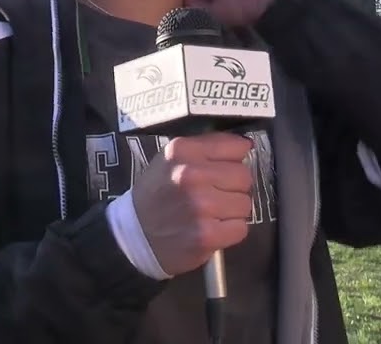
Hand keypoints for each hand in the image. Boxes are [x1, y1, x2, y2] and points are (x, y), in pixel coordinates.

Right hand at [131, 132, 253, 275]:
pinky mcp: (206, 235)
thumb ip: (205, 147)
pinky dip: (230, 231)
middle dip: (234, 187)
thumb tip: (246, 145)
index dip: (234, 160)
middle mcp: (191, 174)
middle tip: (216, 195)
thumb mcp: (172, 159)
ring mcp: (200, 206)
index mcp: (183, 150)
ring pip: (245, 203)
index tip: (225, 169)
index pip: (236, 147)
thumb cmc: (158, 193)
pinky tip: (212, 229)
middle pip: (244, 176)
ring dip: (233, 210)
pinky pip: (241, 228)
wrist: (135, 234)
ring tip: (212, 213)